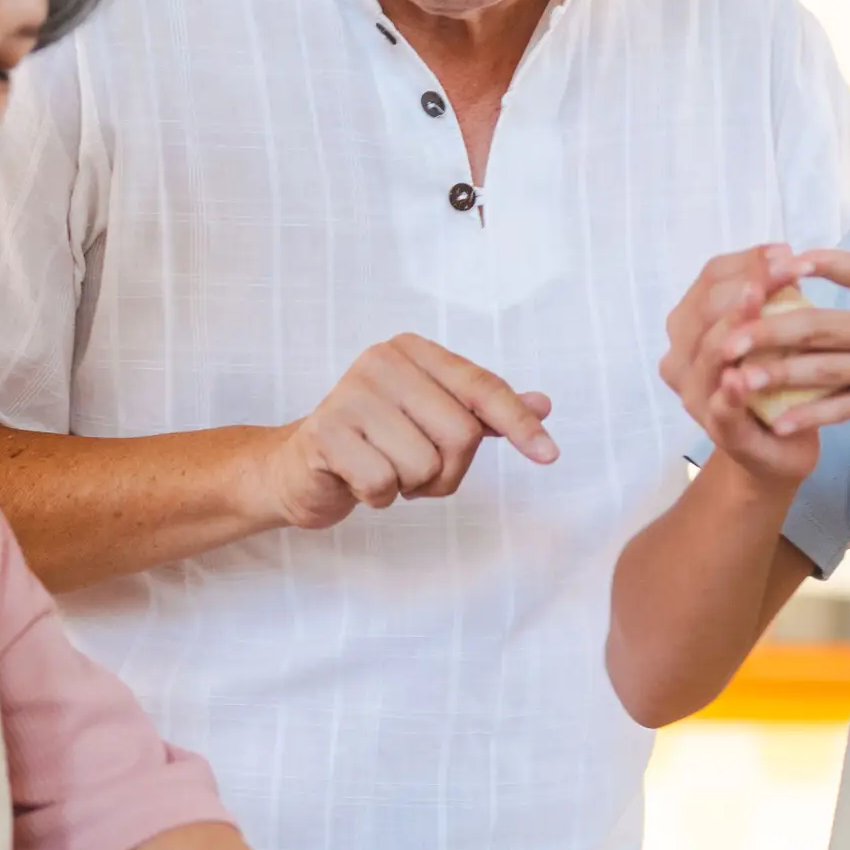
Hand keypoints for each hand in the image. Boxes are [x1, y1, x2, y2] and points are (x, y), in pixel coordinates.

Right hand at [258, 335, 557, 529]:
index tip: (549, 455)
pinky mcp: (325, 433)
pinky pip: (384, 484)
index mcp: (413, 351)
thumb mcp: (434, 420)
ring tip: (385, 472)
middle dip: (448, 472)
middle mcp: (382, 361)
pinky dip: (379, 497)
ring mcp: (349, 394)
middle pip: (461, 434)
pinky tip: (358, 481)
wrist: (300, 468)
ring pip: (425, 465)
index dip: (520, 424)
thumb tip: (543, 404)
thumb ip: (485, 412)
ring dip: (411, 487)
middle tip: (418, 474)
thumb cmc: (376, 442)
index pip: (483, 387)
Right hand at [659, 244, 846, 495]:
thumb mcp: (772, 332)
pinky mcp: (719, 431)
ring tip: (758, 300)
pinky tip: (739, 380)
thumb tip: (786, 256)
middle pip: (707, 310)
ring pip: (708, 353)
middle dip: (749, 283)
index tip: (785, 251)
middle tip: (789, 267)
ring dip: (734, 325)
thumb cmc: (773, 381)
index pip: (711, 281)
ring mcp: (697, 397)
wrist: (776, 448)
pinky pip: (720, 409)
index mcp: (690, 327)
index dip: (746, 261)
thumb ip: (771, 299)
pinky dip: (728, 393)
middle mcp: (683, 359)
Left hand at [748, 196, 849, 450]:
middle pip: (827, 330)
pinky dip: (813, 415)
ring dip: (779, 374)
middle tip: (730, 331)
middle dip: (774, 330)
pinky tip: (777, 419)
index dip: (822, 265)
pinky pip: (848, 409)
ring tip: (735, 376)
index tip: (783, 259)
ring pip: (828, 374)